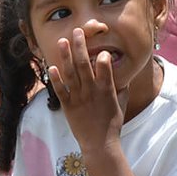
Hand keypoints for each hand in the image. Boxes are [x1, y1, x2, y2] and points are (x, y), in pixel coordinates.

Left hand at [46, 26, 124, 152]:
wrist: (100, 144)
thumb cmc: (113, 124)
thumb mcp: (122, 104)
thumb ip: (122, 87)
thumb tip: (124, 75)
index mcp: (107, 90)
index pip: (105, 68)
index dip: (103, 57)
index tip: (102, 49)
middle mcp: (92, 91)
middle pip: (84, 64)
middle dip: (80, 46)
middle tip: (77, 31)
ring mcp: (79, 98)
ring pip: (71, 73)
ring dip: (66, 56)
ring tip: (62, 41)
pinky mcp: (68, 106)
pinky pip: (61, 90)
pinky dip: (56, 79)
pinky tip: (52, 67)